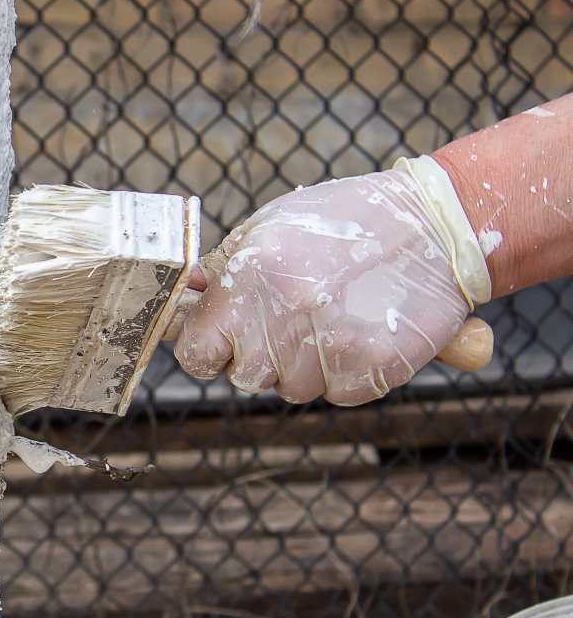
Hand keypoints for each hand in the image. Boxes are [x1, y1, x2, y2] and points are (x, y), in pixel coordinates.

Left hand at [175, 156, 491, 405]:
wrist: (436, 224)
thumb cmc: (342, 223)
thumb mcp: (268, 228)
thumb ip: (220, 272)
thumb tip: (181, 302)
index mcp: (251, 277)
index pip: (196, 353)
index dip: (208, 349)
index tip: (224, 339)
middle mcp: (288, 313)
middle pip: (243, 377)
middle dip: (259, 357)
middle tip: (292, 320)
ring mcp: (334, 344)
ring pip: (290, 391)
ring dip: (305, 366)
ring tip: (332, 318)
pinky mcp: (375, 368)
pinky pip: (337, 394)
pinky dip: (346, 373)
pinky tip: (361, 330)